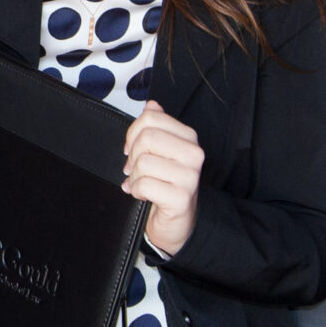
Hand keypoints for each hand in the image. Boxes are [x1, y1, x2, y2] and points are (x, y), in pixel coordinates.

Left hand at [123, 102, 204, 255]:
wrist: (177, 221)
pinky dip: (136, 191)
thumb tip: (151, 105)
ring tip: (140, 183)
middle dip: (133, 156)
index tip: (131, 148)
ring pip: (143, 162)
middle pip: (147, 137)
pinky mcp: (181, 197)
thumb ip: (157, 127)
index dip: (133, 133)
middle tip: (134, 169)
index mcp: (189, 137)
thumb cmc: (167, 184)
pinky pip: (144, 184)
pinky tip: (143, 195)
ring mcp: (190, 176)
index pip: (151, 118)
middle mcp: (194, 154)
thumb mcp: (161, 152)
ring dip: (134, 177)